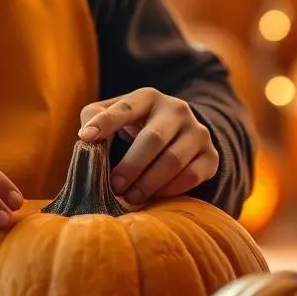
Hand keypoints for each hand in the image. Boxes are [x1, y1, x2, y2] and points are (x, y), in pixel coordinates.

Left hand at [78, 87, 218, 205]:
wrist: (178, 135)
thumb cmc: (134, 126)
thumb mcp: (114, 115)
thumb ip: (95, 118)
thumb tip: (86, 136)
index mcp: (148, 97)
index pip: (125, 108)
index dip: (105, 122)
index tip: (86, 137)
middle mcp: (176, 110)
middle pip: (153, 139)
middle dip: (131, 166)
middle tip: (115, 186)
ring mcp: (197, 131)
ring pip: (173, 160)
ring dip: (149, 183)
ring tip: (130, 198)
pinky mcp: (210, 155)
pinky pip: (192, 175)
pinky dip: (169, 189)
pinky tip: (153, 197)